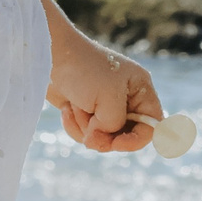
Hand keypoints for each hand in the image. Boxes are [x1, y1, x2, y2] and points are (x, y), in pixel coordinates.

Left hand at [48, 34, 158, 153]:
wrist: (50, 55)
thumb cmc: (83, 69)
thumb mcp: (107, 98)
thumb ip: (114, 124)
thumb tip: (102, 138)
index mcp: (140, 89)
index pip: (151, 124)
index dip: (137, 139)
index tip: (117, 144)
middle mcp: (126, 98)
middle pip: (126, 135)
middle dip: (106, 137)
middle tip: (90, 136)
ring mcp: (104, 106)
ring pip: (103, 137)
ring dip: (86, 128)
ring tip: (76, 108)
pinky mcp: (85, 111)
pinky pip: (85, 133)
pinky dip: (74, 125)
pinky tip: (67, 108)